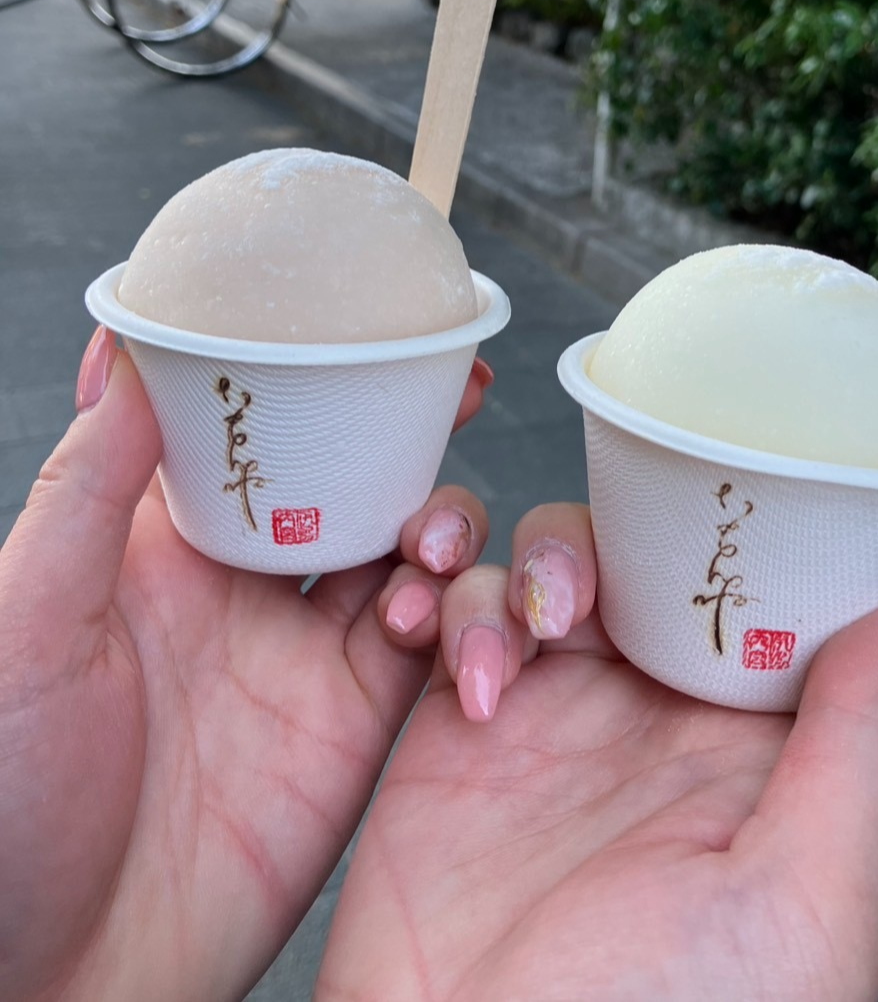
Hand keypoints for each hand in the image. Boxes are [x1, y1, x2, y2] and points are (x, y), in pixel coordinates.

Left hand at [0, 328, 493, 1001]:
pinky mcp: (352, 726)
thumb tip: (133, 349)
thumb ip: (89, 489)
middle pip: (348, 472)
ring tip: (429, 545)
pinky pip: (431, 644)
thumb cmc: (4, 801)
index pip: (248, 426)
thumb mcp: (25, 620)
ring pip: (407, 545)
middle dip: (405, 424)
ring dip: (440, 524)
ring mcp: (303, 654)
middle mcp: (243, 586)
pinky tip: (439, 623)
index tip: (362, 317)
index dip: (308, 368)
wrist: (56, 979)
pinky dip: (456, 617)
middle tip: (457, 384)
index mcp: (161, 544)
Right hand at [319, 502, 877, 1001]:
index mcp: (748, 753)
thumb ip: (859, 754)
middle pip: (648, 563)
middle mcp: (653, 725)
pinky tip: (458, 665)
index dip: (746, 538)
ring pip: (551, 570)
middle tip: (588, 593)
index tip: (723, 494)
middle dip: (619, 540)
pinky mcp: (456, 733)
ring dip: (532, 568)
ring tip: (524, 637)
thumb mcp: (799, 902)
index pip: (762, 603)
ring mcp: (554, 723)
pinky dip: (451, 607)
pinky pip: (458, 621)